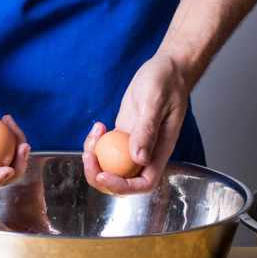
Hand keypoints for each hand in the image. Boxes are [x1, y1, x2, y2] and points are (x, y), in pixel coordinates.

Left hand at [83, 52, 192, 194]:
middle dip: (100, 175)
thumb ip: (147, 130)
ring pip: (111, 167)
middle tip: (89, 154)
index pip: (144, 183)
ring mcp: (134, 146)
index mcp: (160, 152)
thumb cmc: (167, 83)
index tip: (104, 173)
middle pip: (123, 181)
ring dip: (95, 158)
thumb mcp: (155, 102)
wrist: (167, 71)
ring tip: (94, 132)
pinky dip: (96, 144)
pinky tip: (98, 126)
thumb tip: (139, 158)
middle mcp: (148, 154)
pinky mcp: (124, 136)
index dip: (123, 186)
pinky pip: (107, 150)